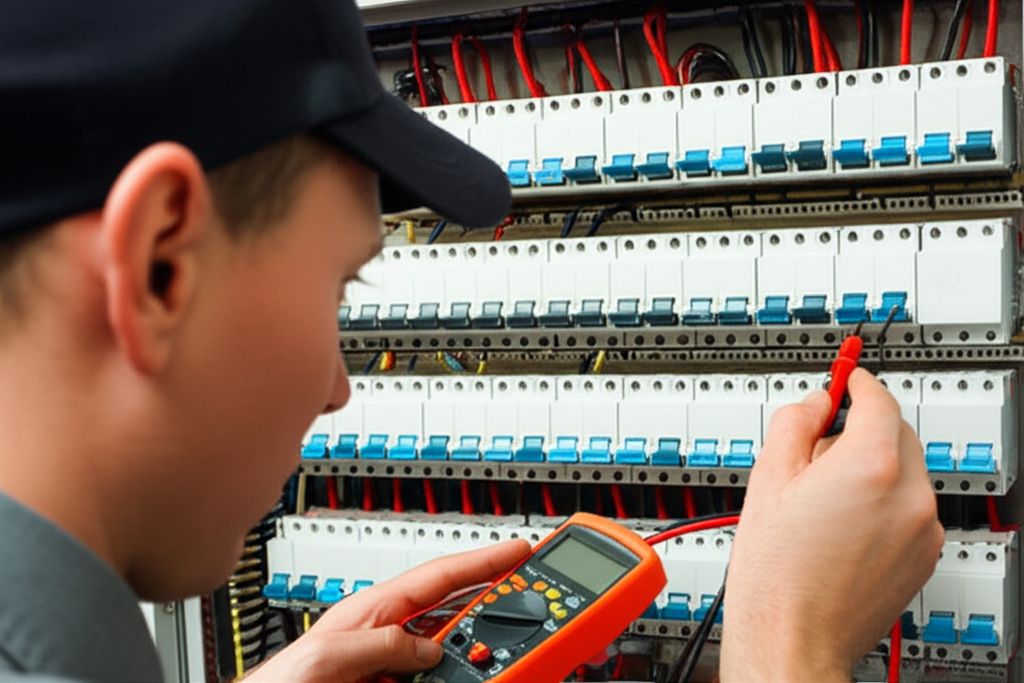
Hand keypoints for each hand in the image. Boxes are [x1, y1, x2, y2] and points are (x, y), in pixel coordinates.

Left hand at [245, 539, 530, 682]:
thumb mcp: (328, 657)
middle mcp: (387, 631)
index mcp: (373, 610)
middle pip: (453, 608)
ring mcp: (391, 661)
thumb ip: (379, 643)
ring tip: (510, 646)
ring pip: (450, 647)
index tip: (519, 550)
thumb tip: (427, 647)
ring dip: (478, 644)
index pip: (439, 576)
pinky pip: (437, 676)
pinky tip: (473, 675)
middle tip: (531, 593)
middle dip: (493, 598)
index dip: (483, 560)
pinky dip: (460, 674)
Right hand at [721, 369, 942, 681]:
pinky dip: (885, 501)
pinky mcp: (924, 555)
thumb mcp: (768, 477)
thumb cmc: (776, 571)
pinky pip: (910, 507)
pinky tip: (842, 524)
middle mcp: (909, 494)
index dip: (856, 382)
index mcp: (871, 466)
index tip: (846, 378)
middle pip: (897, 432)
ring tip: (823, 498)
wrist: (793, 636)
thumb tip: (815, 401)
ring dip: (874, 466)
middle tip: (819, 445)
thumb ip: (794, 423)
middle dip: (863, 428)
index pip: (878, 398)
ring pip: (904, 471)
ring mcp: (923, 528)